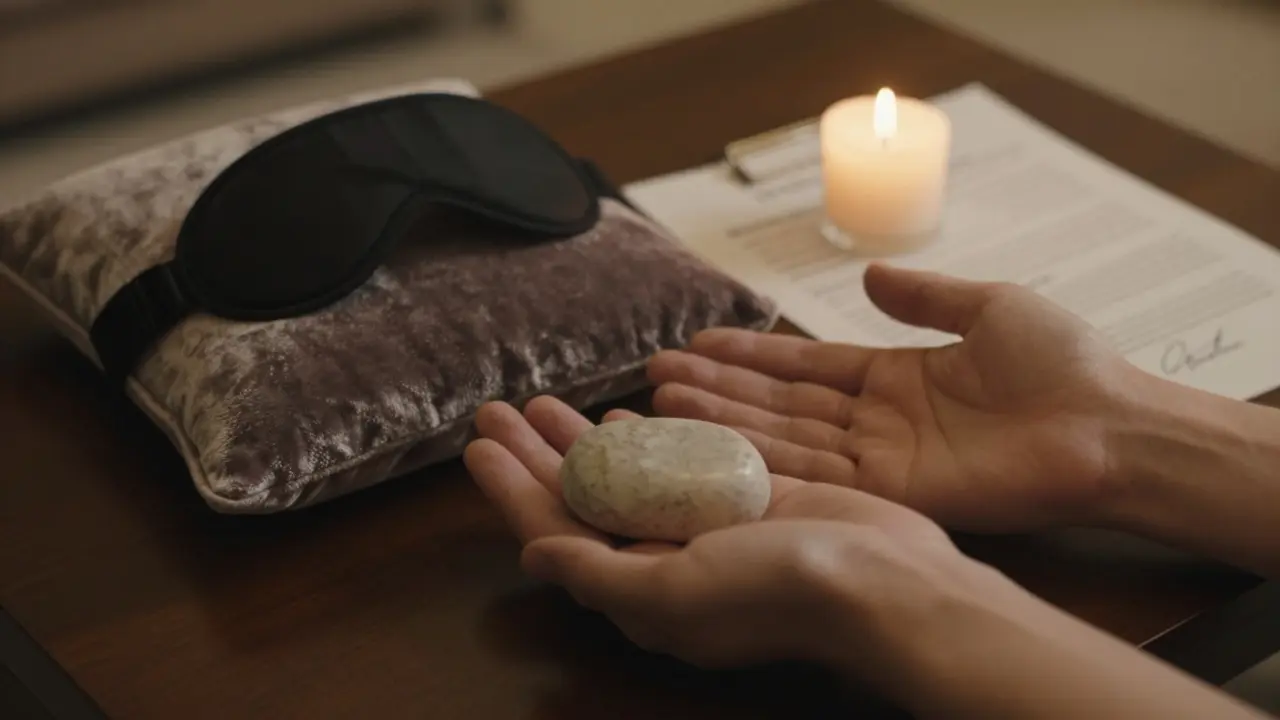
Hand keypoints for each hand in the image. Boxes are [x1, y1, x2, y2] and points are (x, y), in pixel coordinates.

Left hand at [463, 396, 998, 676]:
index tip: (478, 443)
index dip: (513, 490)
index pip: (556, 533)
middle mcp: (665, 562)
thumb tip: (532, 557)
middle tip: (499, 407)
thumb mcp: (671, 591)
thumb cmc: (776, 592)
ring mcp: (705, 527)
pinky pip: (680, 461)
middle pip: (583, 500)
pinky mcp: (744, 496)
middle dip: (537, 455)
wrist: (883, 580)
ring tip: (545, 402)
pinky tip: (623, 412)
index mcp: (639, 592)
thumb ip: (598, 574)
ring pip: (626, 476)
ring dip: (583, 441)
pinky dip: (648, 436)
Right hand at [647, 264, 1137, 532]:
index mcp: (896, 377)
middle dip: (719, 390)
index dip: (751, 356)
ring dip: (725, 422)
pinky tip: (717, 447)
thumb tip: (868, 274)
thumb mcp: (988, 306)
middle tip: (657, 376)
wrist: (1107, 425)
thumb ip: (924, 295)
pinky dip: (766, 462)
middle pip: (780, 405)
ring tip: (665, 404)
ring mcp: (881, 462)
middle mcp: (877, 422)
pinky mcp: (893, 496)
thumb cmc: (1061, 363)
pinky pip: (817, 477)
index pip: (805, 366)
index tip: (699, 343)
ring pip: (785, 439)